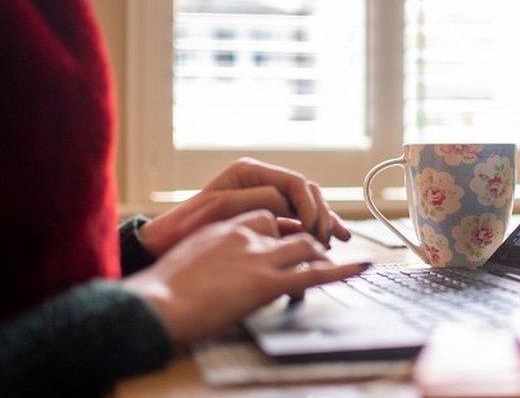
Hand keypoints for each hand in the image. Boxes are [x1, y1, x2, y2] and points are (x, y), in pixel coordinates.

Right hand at [122, 210, 368, 344]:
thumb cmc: (164, 289)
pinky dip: (343, 270)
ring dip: (323, 252)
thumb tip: (226, 266)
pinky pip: (315, 273)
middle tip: (323, 248)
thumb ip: (216, 252)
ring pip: (307, 245)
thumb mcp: (193, 257)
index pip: (269, 214)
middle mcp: (247, 233)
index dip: (286, 227)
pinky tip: (362, 266)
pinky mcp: (267, 282)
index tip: (294, 236)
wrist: (156, 304)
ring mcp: (259, 256)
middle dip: (312, 235)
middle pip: (292, 226)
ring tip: (336, 261)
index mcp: (227, 224)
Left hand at [139, 157, 350, 256]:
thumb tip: (289, 204)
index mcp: (249, 172)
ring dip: (324, 222)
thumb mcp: (222, 208)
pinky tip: (327, 242)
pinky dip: (313, 231)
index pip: (294, 183)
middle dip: (322, 214)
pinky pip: (297, 221)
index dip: (309, 205)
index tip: (313, 229)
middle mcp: (260, 182)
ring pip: (306, 207)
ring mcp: (264, 200)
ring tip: (339, 239)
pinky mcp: (266, 219)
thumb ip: (259, 200)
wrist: (166, 246)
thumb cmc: (187, 226)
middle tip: (329, 239)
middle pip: (306, 193)